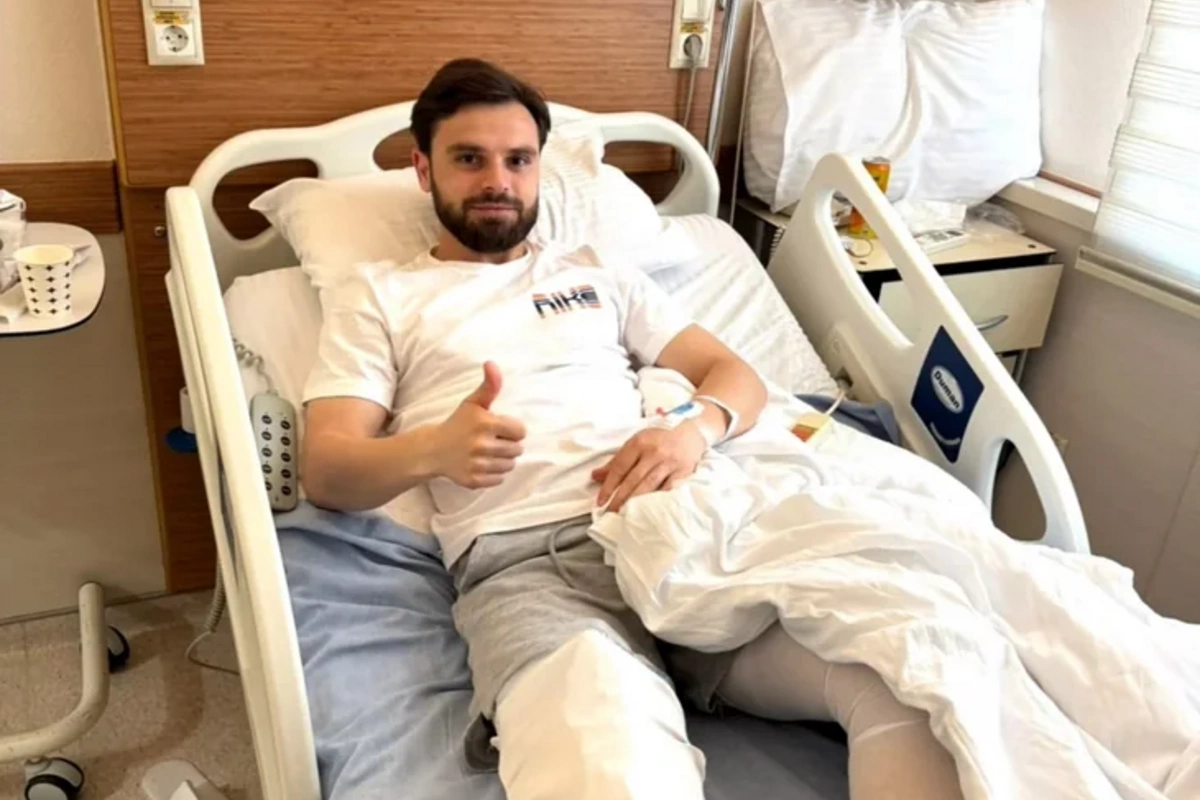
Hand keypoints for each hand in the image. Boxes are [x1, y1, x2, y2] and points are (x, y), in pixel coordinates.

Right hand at [434, 362, 525, 488]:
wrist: (433, 450)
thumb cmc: (457, 424)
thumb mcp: (473, 403)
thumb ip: (489, 385)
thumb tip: (492, 363)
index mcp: (486, 424)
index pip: (520, 431)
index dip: (512, 429)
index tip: (499, 428)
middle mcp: (482, 445)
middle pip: (517, 450)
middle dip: (508, 445)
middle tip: (492, 441)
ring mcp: (478, 465)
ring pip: (510, 465)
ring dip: (503, 459)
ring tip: (487, 452)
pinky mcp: (474, 480)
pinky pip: (499, 479)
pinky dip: (493, 473)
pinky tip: (481, 464)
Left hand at [593, 423, 705, 512]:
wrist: (691, 433)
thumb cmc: (659, 439)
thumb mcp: (637, 443)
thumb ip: (617, 460)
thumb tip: (596, 476)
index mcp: (639, 443)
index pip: (620, 467)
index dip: (609, 485)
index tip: (601, 501)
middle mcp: (654, 452)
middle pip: (633, 479)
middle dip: (620, 498)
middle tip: (610, 512)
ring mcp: (669, 462)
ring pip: (649, 485)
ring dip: (636, 501)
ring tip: (625, 513)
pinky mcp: (682, 472)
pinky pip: (668, 489)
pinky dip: (658, 499)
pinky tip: (649, 510)